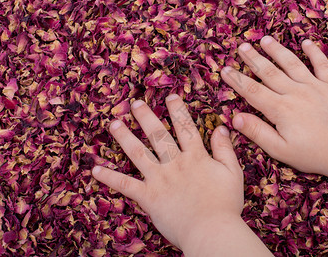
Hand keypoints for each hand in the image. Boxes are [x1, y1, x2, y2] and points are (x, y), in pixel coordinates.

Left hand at [91, 94, 243, 248]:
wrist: (211, 231)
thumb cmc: (225, 204)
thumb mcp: (232, 173)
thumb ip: (225, 149)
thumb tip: (221, 127)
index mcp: (195, 157)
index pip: (185, 127)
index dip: (178, 110)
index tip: (170, 96)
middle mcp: (175, 163)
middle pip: (158, 134)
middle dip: (146, 116)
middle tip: (134, 103)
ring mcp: (159, 179)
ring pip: (138, 153)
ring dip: (125, 137)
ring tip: (114, 124)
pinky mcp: (148, 197)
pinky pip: (125, 185)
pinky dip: (110, 177)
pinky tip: (95, 169)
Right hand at [221, 37, 327, 176]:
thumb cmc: (312, 154)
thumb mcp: (279, 149)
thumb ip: (257, 132)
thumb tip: (235, 117)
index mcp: (280, 109)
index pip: (252, 91)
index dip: (236, 80)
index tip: (224, 70)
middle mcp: (295, 92)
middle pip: (269, 72)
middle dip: (253, 58)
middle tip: (241, 47)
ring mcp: (314, 87)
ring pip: (292, 63)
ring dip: (277, 50)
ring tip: (265, 39)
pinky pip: (321, 65)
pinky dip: (314, 52)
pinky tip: (306, 42)